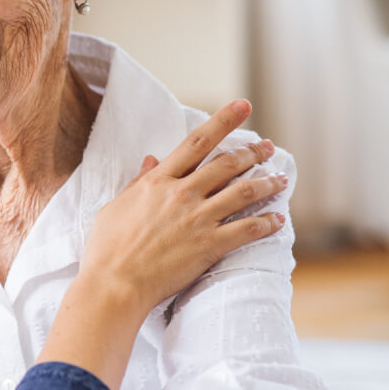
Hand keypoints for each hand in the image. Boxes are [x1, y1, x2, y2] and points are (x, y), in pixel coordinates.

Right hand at [37, 100, 287, 389]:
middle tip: (268, 148)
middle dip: (252, 152)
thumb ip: (139, 182)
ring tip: (281, 180)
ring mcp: (198, 219)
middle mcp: (182, 194)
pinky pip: (247, 229)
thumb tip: (151, 159)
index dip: (223, 121)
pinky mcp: (210, 245)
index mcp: (158, 181)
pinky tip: (278, 219)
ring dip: (266, 184)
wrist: (115, 283)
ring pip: (243, 192)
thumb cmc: (108, 247)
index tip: (243, 106)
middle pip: (227, 164)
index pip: (197, 142)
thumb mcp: (117, 206)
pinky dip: (266, 223)